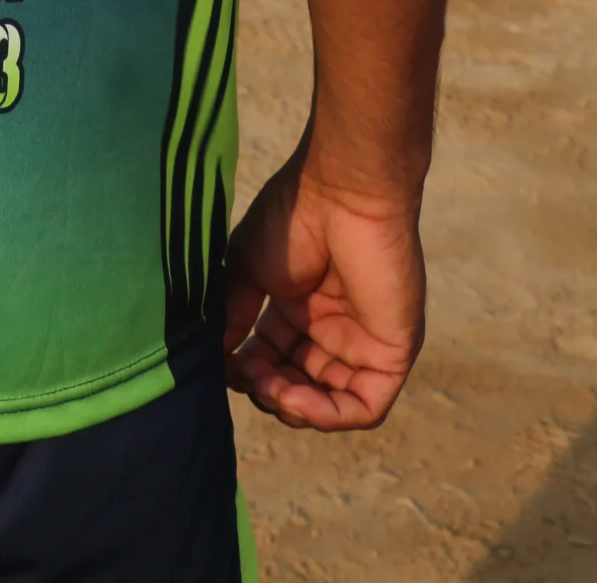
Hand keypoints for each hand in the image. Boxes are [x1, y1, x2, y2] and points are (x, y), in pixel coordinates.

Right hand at [224, 148, 425, 429]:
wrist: (342, 192)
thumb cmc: (292, 217)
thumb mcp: (247, 268)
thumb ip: (233, 315)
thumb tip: (215, 357)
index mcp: (299, 307)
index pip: (272, 359)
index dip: (247, 371)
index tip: (222, 364)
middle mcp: (332, 328)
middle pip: (298, 385)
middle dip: (267, 390)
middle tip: (246, 377)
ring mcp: (363, 342)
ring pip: (329, 403)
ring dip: (293, 407)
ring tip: (268, 387)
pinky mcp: (391, 353)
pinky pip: (364, 406)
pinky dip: (327, 415)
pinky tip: (294, 398)